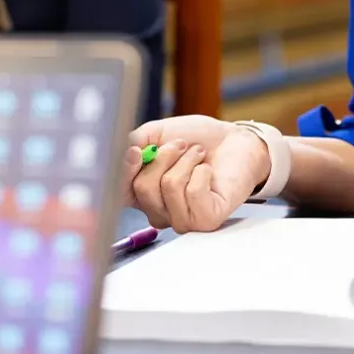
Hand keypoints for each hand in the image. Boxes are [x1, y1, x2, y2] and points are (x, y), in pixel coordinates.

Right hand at [121, 115, 272, 232]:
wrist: (234, 140)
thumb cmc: (197, 139)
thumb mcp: (158, 134)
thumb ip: (134, 142)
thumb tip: (121, 153)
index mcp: (142, 193)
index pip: (119, 193)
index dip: (124, 172)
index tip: (136, 150)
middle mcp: (159, 211)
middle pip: (143, 188)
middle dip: (165, 156)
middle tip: (183, 145)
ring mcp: (182, 219)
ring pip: (169, 187)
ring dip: (187, 160)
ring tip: (199, 155)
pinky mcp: (206, 219)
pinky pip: (194, 192)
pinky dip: (202, 171)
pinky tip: (208, 171)